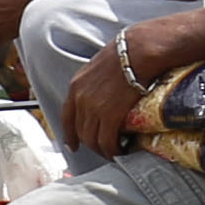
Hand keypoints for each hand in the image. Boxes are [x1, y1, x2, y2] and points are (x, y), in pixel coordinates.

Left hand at [63, 29, 147, 156]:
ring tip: (114, 152)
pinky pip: (107, 141)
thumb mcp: (99, 66)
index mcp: (76, 85)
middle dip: (91, 144)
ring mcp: (94, 108)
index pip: (67, 116)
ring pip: (93, 140)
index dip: (70, 134)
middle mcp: (81, 99)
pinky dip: (112, 150)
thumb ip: (95, 82)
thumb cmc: (126, 54)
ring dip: (102, 150)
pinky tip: (120, 151)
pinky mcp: (110, 116)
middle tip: (103, 149)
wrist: (137, 52)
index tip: (73, 145)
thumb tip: (103, 92)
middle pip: (81, 131)